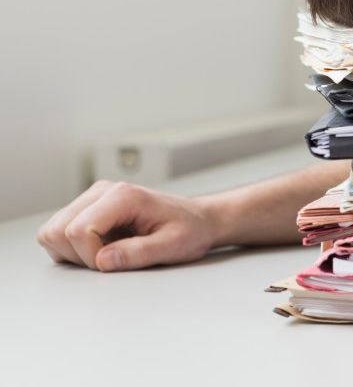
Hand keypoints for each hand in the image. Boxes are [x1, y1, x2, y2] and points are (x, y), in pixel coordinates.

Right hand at [36, 180, 220, 271]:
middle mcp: (102, 192)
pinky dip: (73, 249)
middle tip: (113, 259)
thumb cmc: (190, 230)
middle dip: (79, 256)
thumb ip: (140, 253)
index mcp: (123, 196)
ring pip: (52, 232)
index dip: (91, 257)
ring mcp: (92, 199)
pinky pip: (58, 235)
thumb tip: (102, 261)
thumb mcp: (174, 245)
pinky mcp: (87, 209)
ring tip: (110, 252)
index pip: (79, 230)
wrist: (198, 219)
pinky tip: (104, 247)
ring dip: (73, 252)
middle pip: (57, 231)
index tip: (116, 263)